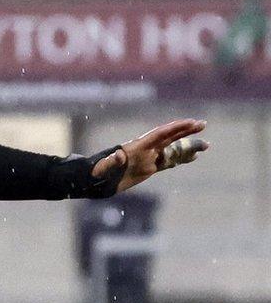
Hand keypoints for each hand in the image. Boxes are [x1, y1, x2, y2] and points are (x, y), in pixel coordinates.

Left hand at [91, 119, 209, 193]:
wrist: (96, 180)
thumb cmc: (97, 172)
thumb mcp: (103, 167)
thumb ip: (111, 161)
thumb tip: (118, 155)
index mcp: (138, 146)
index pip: (161, 134)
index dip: (176, 128)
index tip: (191, 123)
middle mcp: (145, 149)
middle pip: (169, 137)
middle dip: (186, 130)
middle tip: (203, 124)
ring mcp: (148, 158)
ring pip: (172, 149)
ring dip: (188, 146)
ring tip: (206, 144)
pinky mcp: (148, 168)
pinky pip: (168, 162)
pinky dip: (181, 159)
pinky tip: (193, 158)